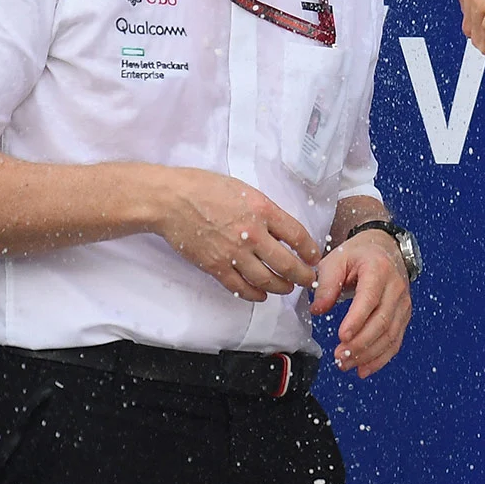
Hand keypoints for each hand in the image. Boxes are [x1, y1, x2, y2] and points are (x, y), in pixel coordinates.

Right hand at [149, 167, 321, 301]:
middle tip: (308, 280)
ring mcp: (234, 253)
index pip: (298, 236)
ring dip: (281, 287)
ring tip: (287, 288)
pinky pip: (240, 287)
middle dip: (302, 276)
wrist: (170, 200)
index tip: (314, 257)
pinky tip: (261, 295)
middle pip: (287, 263)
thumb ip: (265, 210)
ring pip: (266, 280)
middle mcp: (252, 234)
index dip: (310, 250)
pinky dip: (254, 294)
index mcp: (263, 210)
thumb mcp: (245, 190)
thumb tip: (282, 228)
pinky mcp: (215, 266)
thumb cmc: (204, 188)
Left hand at [311, 228, 412, 377]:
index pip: (370, 297)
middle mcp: (396, 287)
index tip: (342, 336)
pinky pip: (396, 341)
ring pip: (391, 335)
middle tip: (339, 356)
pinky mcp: (403, 316)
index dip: (357, 319)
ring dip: (368, 354)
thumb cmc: (358, 255)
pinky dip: (381, 358)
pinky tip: (364, 369)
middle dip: (360, 343)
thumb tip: (319, 310)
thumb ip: (327, 284)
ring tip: (345, 364)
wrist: (385, 248)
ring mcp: (402, 303)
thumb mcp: (336, 259)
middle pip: (383, 321)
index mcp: (378, 269)